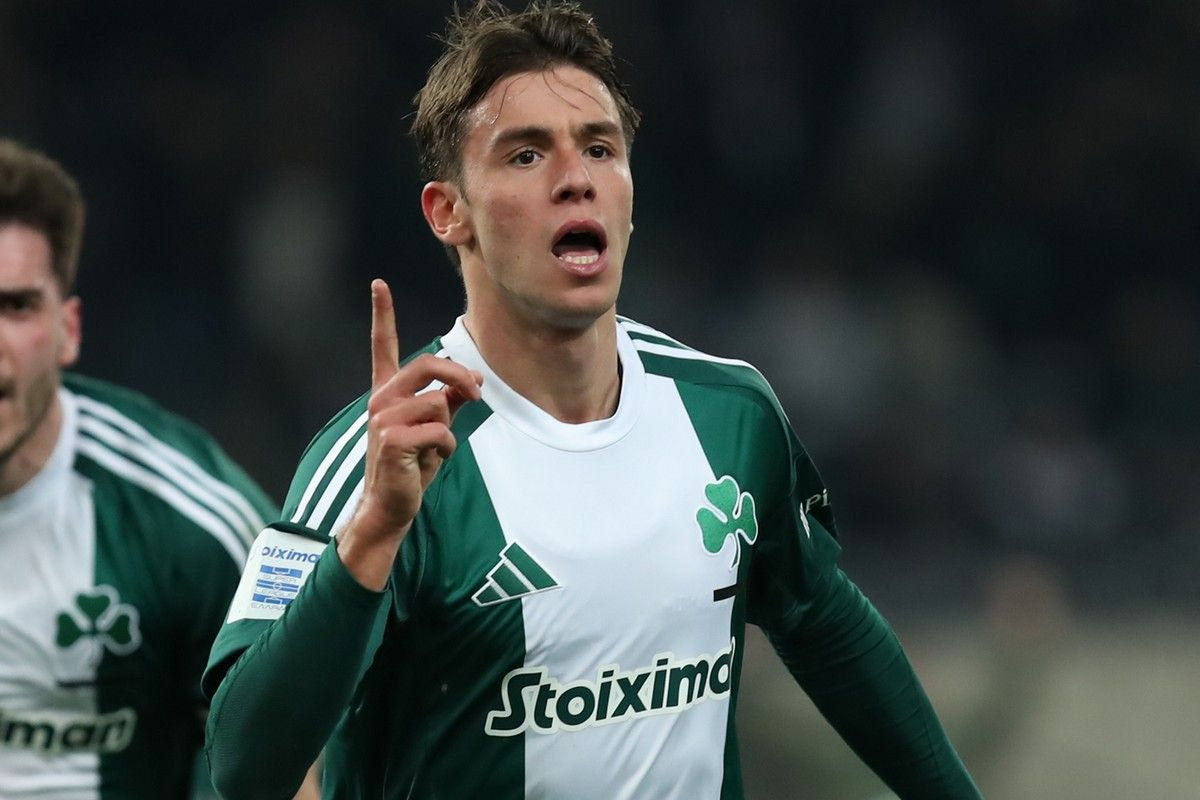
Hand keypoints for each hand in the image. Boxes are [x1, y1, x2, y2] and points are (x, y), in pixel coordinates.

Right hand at [338, 279, 481, 588]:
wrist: (390, 506)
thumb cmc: (412, 468)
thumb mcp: (434, 428)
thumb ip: (449, 402)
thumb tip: (472, 384)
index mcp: (387, 393)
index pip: (383, 347)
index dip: (382, 315)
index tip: (378, 284)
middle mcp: (380, 400)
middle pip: (427, 364)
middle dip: (459, 376)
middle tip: (477, 394)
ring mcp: (382, 419)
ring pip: (439, 403)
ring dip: (450, 429)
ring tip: (434, 450)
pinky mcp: (392, 439)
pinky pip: (440, 430)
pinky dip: (447, 448)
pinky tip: (430, 462)